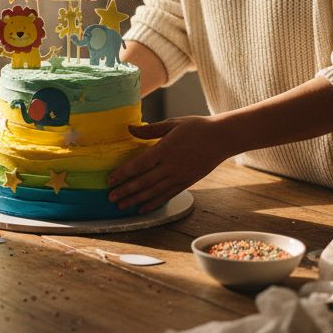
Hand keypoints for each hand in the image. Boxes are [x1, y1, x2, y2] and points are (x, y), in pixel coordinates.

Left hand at [107, 116, 233, 213]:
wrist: (222, 138)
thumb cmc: (197, 127)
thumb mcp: (173, 123)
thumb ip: (150, 129)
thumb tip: (129, 128)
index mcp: (165, 149)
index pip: (139, 164)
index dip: (123, 173)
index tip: (110, 180)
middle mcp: (171, 166)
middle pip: (143, 182)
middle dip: (125, 191)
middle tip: (110, 198)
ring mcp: (179, 176)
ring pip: (153, 192)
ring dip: (136, 200)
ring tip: (122, 206)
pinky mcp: (187, 183)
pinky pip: (167, 195)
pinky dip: (154, 203)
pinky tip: (142, 208)